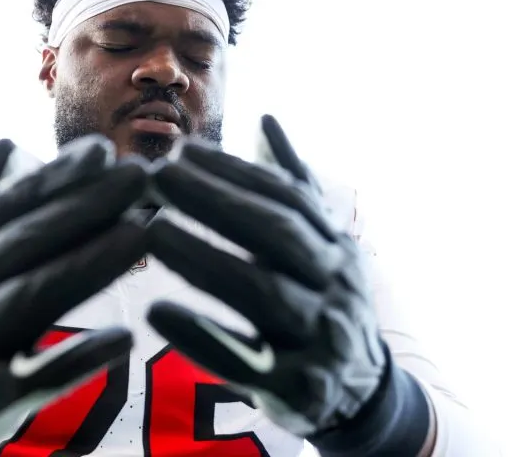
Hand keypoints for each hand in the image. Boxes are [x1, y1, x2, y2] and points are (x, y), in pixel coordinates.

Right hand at [0, 136, 149, 455]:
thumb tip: (6, 144)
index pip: (7, 207)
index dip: (55, 177)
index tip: (104, 150)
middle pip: (25, 242)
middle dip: (85, 205)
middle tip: (141, 175)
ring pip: (31, 296)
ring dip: (87, 263)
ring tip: (141, 234)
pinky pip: (36, 377)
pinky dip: (78, 358)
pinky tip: (124, 338)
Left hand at [144, 115, 385, 437]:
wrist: (364, 393)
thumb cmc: (322, 303)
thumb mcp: (320, 245)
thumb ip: (291, 186)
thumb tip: (265, 119)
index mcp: (336, 247)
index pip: (286, 199)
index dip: (235, 172)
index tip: (183, 150)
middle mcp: (337, 287)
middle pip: (276, 235)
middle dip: (216, 200)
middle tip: (157, 175)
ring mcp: (323, 338)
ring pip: (263, 292)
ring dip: (204, 258)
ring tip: (150, 231)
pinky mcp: (299, 389)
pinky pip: (246, 361)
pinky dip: (202, 336)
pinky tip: (156, 312)